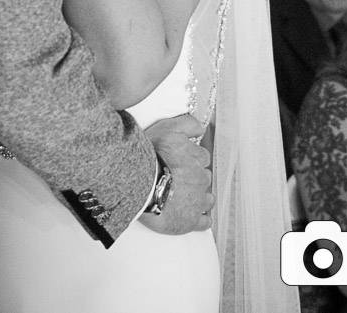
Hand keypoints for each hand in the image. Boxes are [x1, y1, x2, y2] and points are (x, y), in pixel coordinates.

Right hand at [139, 114, 212, 234]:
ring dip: (200, 197)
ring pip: (207, 199)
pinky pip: (204, 222)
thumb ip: (188, 124)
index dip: (191, 159)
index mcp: (197, 158)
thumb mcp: (169, 129)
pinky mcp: (190, 221)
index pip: (202, 157)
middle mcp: (201, 179)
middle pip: (204, 177)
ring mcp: (197, 201)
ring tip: (185, 198)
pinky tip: (194, 217)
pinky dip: (201, 219)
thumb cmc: (151, 156)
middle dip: (195, 178)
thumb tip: (201, 128)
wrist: (139, 184)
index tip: (181, 161)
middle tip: (179, 179)